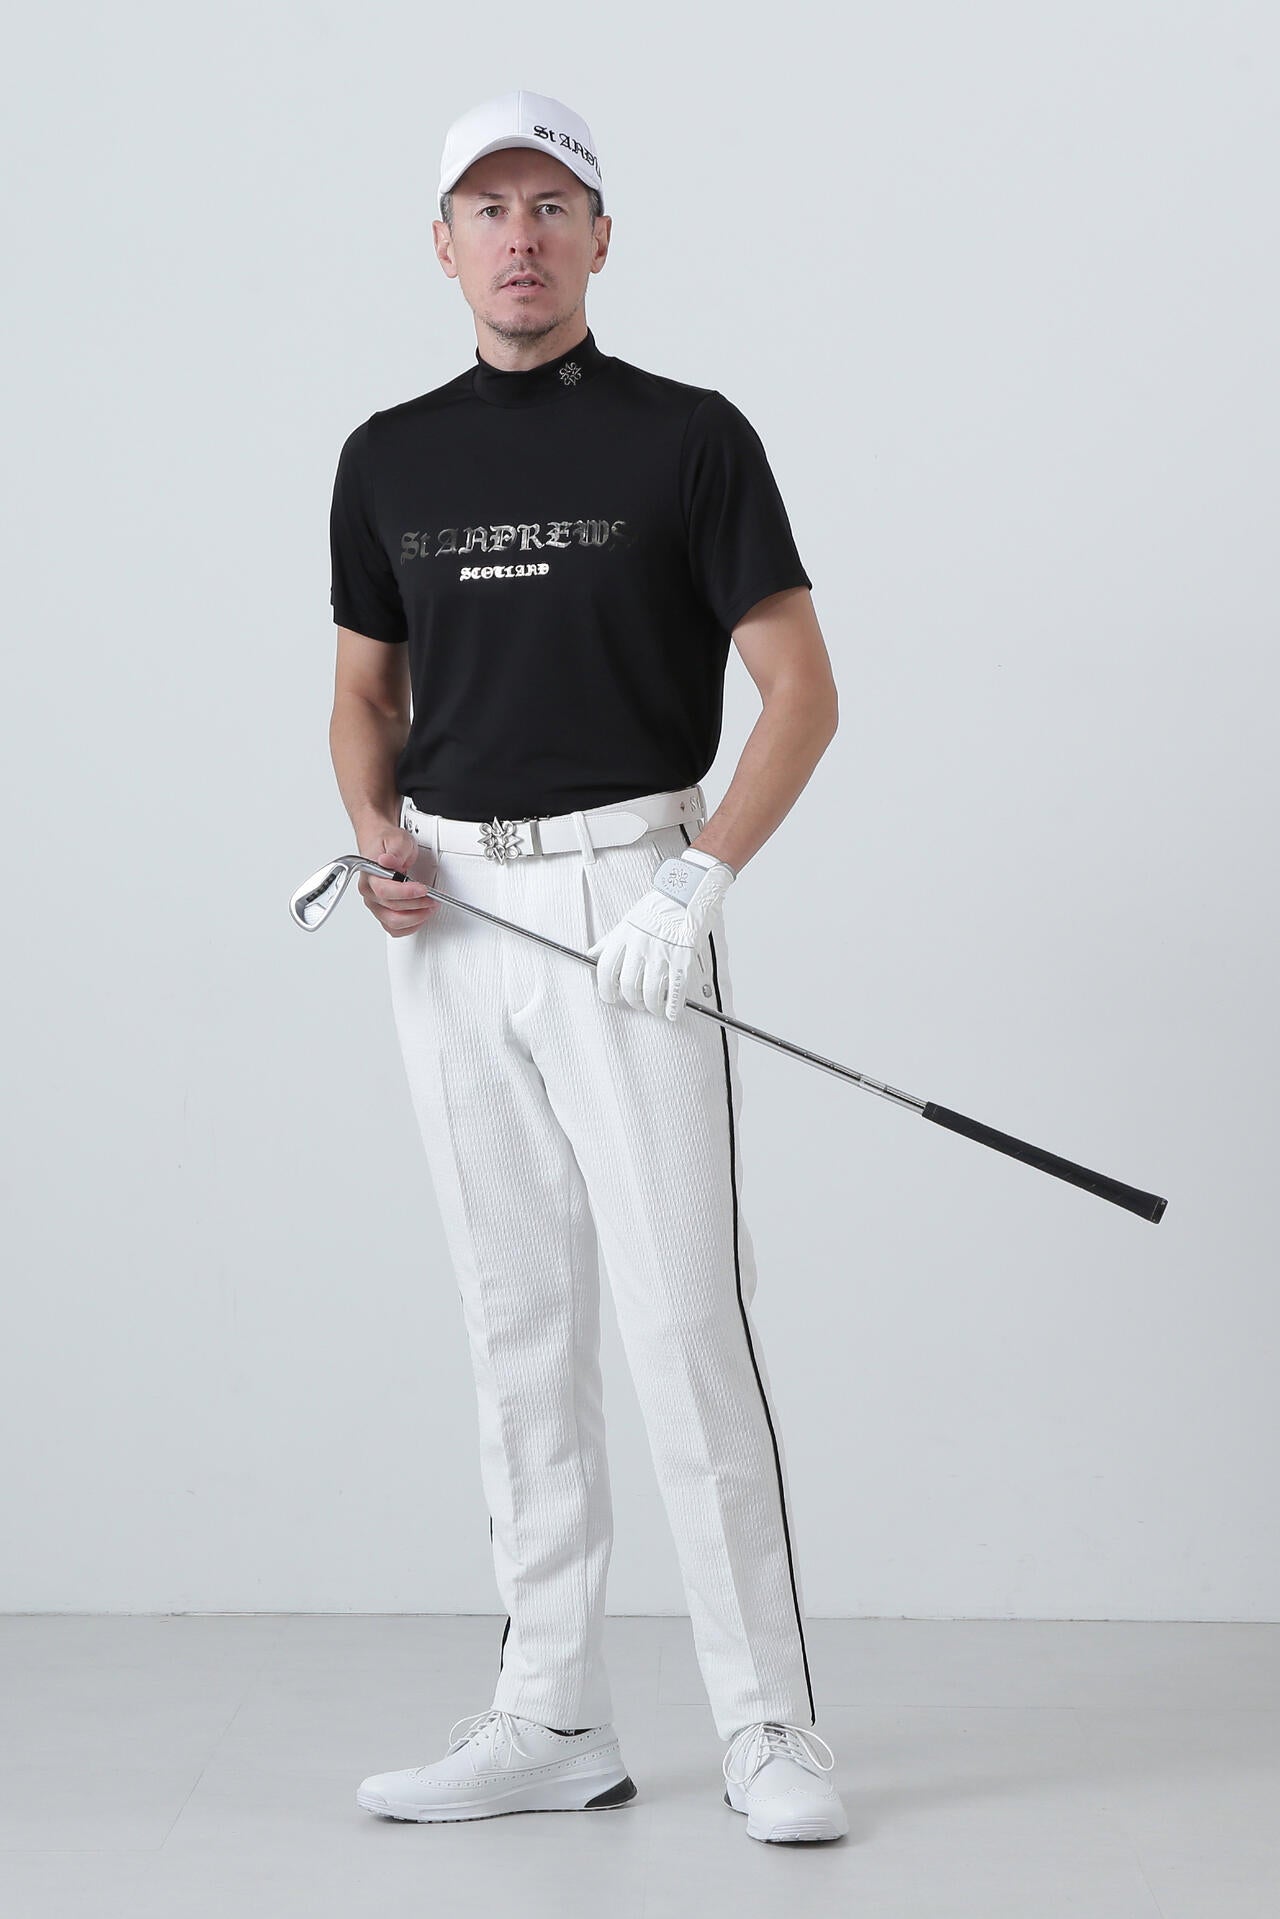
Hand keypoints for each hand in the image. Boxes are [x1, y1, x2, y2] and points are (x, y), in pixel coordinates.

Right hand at [356, 820, 439, 936]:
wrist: (381, 845)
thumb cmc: (387, 843)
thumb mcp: (397, 840)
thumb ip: (396, 851)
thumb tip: (389, 861)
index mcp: (370, 874)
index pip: (385, 891)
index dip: (407, 893)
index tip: (423, 889)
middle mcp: (369, 892)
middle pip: (392, 909)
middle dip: (416, 906)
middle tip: (432, 899)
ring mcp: (375, 904)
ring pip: (393, 922)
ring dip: (415, 918)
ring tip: (429, 908)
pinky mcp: (382, 912)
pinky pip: (393, 928)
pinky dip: (409, 926)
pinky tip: (420, 917)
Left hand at [586, 851, 735, 1021]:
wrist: (688, 892)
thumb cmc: (660, 906)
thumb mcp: (628, 920)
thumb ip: (610, 940)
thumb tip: (592, 954)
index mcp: (624, 935)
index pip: (605, 968)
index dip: (605, 989)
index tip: (610, 997)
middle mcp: (640, 944)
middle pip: (628, 984)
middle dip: (631, 1000)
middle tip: (636, 1003)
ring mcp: (662, 952)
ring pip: (650, 991)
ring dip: (651, 1006)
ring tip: (654, 1008)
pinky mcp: (683, 958)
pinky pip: (675, 989)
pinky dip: (673, 1006)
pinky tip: (671, 1012)